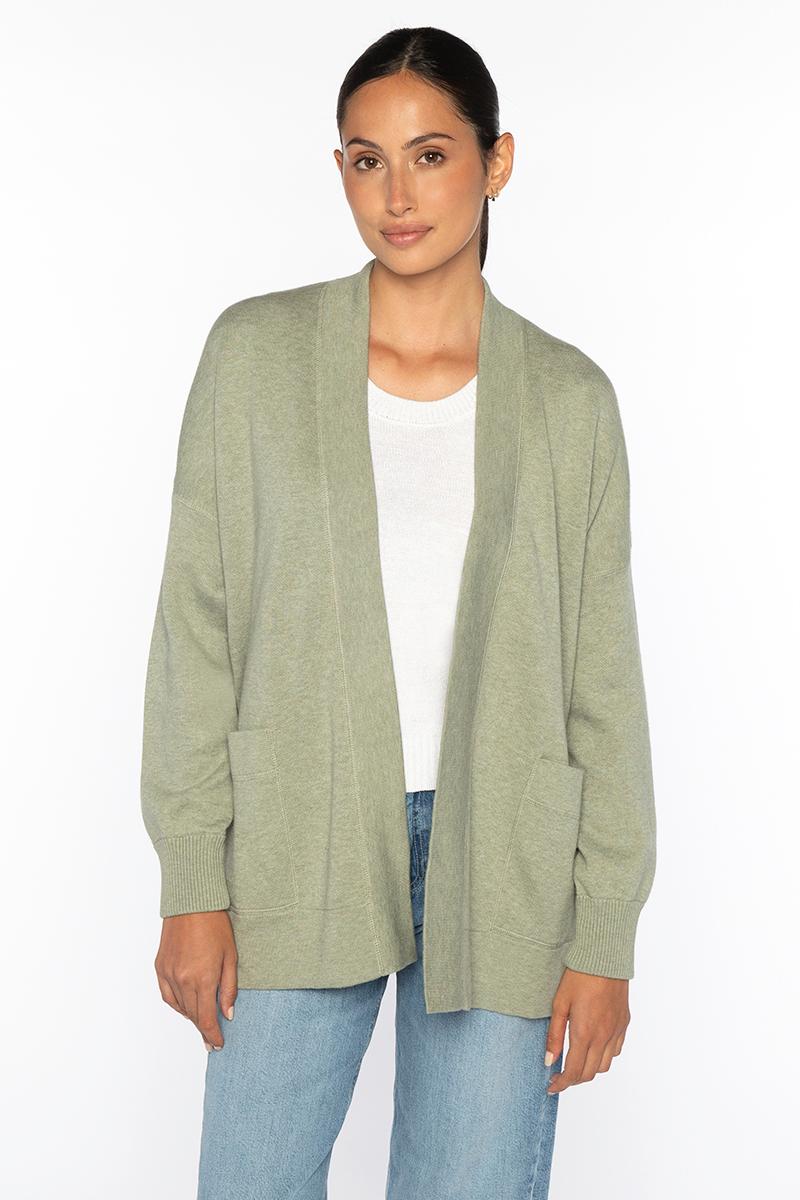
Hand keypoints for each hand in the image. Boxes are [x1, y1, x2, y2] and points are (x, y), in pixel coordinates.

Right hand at [154, 911, 237, 1050]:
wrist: (192, 902)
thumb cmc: (216, 925)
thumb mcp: (231, 956)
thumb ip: (229, 988)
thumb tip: (228, 1014)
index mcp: (203, 978)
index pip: (206, 1018)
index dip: (212, 1035)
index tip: (218, 1044)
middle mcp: (183, 980)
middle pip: (193, 1015)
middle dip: (203, 1029)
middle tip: (212, 1039)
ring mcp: (169, 974)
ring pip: (179, 1007)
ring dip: (191, 1016)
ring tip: (202, 1022)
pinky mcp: (160, 967)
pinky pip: (167, 995)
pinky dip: (176, 1004)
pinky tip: (185, 1006)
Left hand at [544, 967, 629, 1093]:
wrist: (604, 958)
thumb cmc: (579, 977)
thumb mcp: (559, 1004)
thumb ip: (554, 1035)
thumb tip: (549, 1060)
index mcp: (585, 1033)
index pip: (574, 1072)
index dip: (562, 1084)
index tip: (552, 1087)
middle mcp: (603, 1037)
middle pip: (590, 1073)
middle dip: (573, 1080)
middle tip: (560, 1076)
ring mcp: (616, 1031)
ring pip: (604, 1066)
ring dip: (589, 1070)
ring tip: (576, 1062)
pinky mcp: (624, 1024)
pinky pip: (616, 1050)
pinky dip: (604, 1056)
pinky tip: (593, 1047)